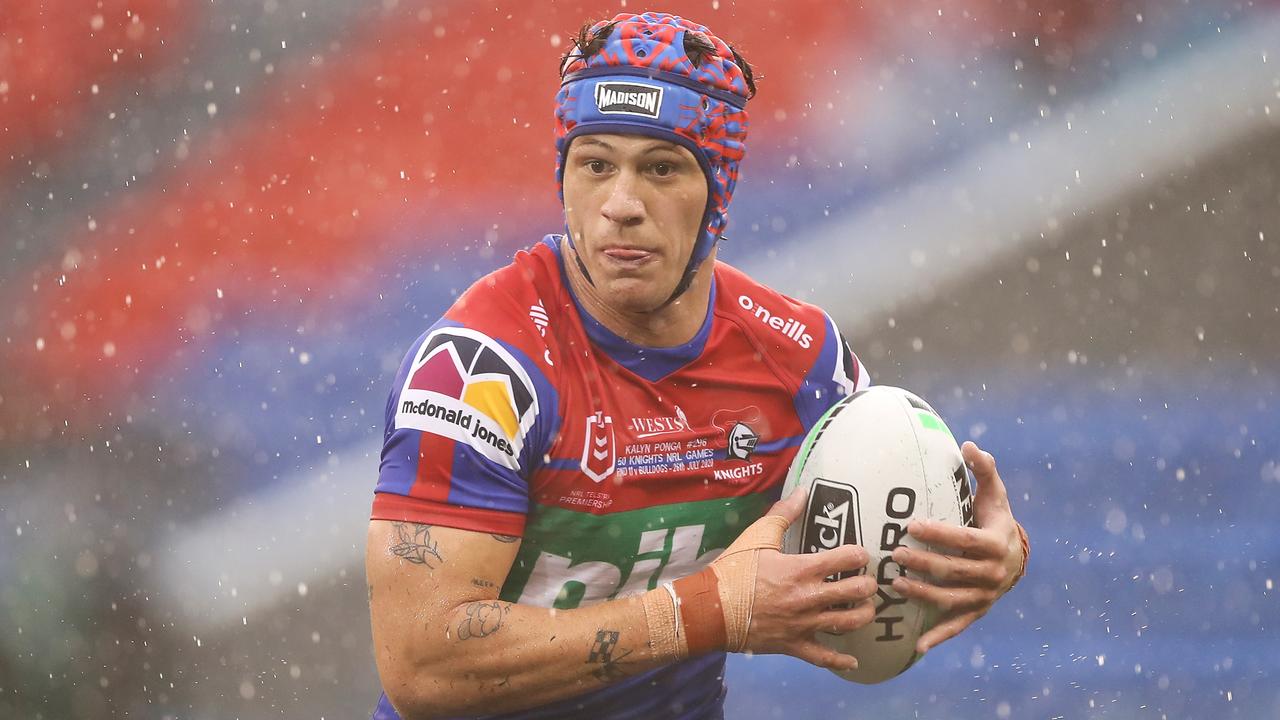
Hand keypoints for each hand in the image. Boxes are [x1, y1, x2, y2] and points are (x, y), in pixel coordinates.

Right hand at [717, 488, 878, 671]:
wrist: (710, 609)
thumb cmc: (733, 571)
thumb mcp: (757, 536)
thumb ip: (783, 514)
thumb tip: (802, 490)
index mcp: (802, 569)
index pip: (847, 558)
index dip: (859, 554)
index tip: (860, 554)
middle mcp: (809, 598)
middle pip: (856, 592)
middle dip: (868, 585)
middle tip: (866, 581)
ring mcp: (803, 624)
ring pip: (849, 623)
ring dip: (863, 615)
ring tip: (864, 608)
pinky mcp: (794, 645)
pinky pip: (823, 657)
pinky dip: (840, 661)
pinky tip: (852, 661)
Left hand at [889, 441, 1026, 654]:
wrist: (1016, 557)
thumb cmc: (995, 519)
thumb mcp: (994, 494)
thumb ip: (984, 469)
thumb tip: (970, 444)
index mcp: (994, 544)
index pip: (963, 539)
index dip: (938, 533)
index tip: (912, 525)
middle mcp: (991, 573)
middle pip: (953, 570)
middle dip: (923, 562)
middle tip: (894, 553)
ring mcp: (984, 596)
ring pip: (950, 598)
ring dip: (922, 593)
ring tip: (894, 584)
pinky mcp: (976, 612)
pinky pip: (956, 626)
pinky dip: (938, 636)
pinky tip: (917, 646)